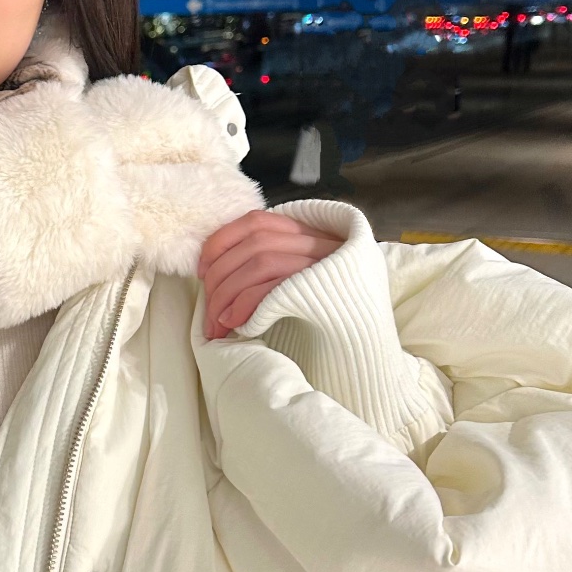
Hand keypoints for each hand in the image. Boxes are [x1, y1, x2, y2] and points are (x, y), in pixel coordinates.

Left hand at [198, 210, 341, 340]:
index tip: (201, 269)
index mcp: (311, 234)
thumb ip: (274, 266)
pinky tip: (238, 324)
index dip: (221, 241)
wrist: (370, 350)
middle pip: (253, 243)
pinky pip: (276, 287)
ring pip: (260, 261)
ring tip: (217, 324)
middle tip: (207, 312)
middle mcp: (320, 243)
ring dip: (229, 294)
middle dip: (220, 276)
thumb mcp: (302, 283)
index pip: (256, 221)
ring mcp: (325, 264)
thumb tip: (218, 270)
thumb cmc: (330, 321)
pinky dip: (248, 305)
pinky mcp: (324, 290)